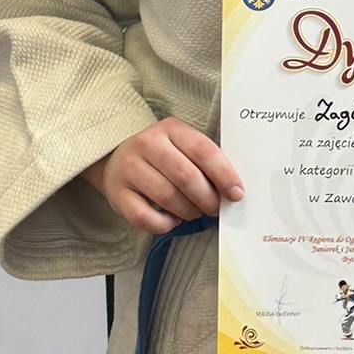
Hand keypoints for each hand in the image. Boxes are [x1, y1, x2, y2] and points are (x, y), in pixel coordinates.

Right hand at [84, 118, 242, 234]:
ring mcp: (129, 168)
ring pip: (167, 197)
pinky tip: (171, 220)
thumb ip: (206, 162)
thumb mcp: (183, 147)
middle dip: (207, 198)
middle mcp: (148, 144)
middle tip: (215, 209)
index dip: (224, 174)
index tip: (236, 194)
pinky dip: (164, 224)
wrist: (117, 159)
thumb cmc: (163, 157)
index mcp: (171, 129)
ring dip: (188, 212)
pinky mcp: (117, 193)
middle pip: (185, 176)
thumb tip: (233, 190)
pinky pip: (144, 217)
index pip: (203, 150)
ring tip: (194, 212)